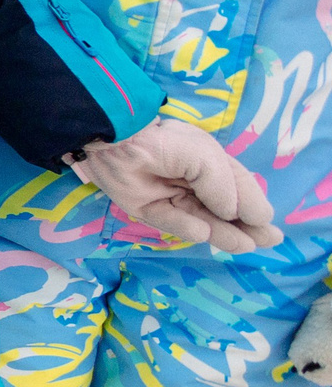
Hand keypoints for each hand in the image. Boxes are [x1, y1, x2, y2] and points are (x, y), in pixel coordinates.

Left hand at [71, 117, 279, 253]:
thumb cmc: (168, 143)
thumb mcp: (206, 158)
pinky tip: (204, 233)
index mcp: (210, 164)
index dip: (254, 205)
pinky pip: (171, 220)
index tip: (267, 222)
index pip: (239, 187)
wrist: (119, 141)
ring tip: (244, 246)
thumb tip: (234, 213)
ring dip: (223, 233)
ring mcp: (171, 196)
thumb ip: (223, 186)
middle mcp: (193, 182)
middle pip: (223, 209)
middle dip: (246, 225)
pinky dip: (187, 227)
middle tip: (267, 241)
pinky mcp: (148, 207)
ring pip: (202, 218)